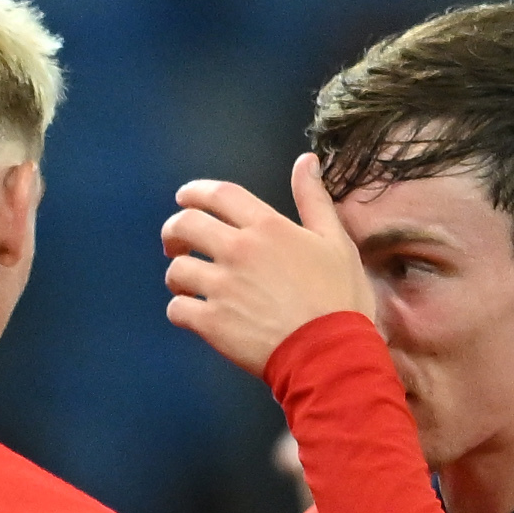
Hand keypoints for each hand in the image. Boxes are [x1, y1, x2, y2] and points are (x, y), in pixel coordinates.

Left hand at [160, 155, 374, 378]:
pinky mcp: (211, 322)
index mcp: (267, 227)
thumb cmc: (339, 296)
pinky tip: (194, 313)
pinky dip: (181, 310)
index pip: (219, 194)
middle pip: (185, 225)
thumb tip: (306, 160)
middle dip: (174, 231)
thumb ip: (314, 200)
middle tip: (177, 244)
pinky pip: (177, 309)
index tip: (184, 198)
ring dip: (179, 275)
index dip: (195, 192)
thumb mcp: (335, 241)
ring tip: (191, 285)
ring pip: (176, 270)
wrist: (330, 351)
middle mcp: (238, 250)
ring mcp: (222, 287)